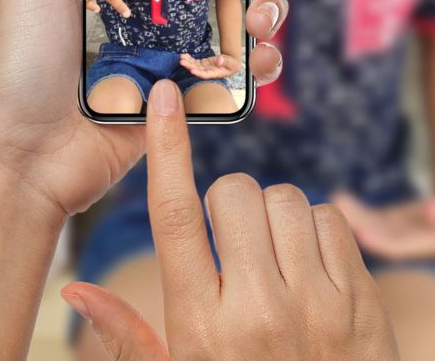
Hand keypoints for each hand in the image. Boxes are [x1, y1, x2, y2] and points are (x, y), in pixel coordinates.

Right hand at [61, 79, 399, 360]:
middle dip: (229, 203)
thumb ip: (128, 336)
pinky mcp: (361, 299)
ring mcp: (317, 304)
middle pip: (234, 192)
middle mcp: (259, 311)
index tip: (164, 98)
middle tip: (233, 243)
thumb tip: (74, 291)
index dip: (166, 150)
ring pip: (286, 197)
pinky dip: (316, 229)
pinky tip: (308, 267)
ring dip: (273, 215)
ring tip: (273, 259)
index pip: (174, 218)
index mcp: (202, 328)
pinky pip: (331, 216)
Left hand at [179, 52, 241, 78]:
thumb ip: (225, 61)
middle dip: (189, 66)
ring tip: (181, 57)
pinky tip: (184, 55)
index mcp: (215, 73)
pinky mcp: (203, 63)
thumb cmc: (232, 65)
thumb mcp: (231, 63)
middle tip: (182, 62)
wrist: (231, 63)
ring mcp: (204, 68)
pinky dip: (189, 58)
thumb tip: (219, 59)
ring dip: (187, 62)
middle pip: (197, 70)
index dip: (198, 73)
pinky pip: (195, 61)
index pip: (205, 74)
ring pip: (194, 65)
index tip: (192, 70)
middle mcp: (208, 72)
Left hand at [332, 192, 434, 261]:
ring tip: (338, 198)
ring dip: (353, 214)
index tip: (359, 232)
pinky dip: (355, 208)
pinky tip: (340, 196)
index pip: (395, 247)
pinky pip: (369, 216)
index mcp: (420, 246)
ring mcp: (394, 233)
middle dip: (358, 224)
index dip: (377, 240)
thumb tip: (432, 208)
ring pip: (369, 225)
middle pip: (376, 236)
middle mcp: (403, 243)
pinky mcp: (389, 224)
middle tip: (339, 210)